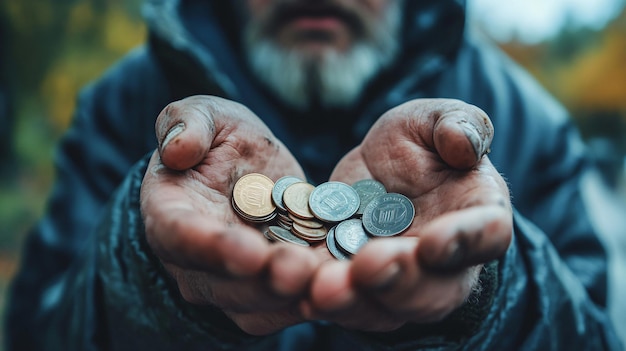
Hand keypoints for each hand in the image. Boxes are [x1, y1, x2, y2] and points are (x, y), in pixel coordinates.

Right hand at [140, 95, 320, 334]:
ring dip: (295, 299)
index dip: (212, 247)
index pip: (180, 236)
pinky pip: (291, 304)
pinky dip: (320, 299)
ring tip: (332, 283)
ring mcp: (233, 282)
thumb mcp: (205, 115)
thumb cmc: (219, 138)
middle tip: (300, 270)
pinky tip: (350, 283)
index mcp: (169, 215)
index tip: (248, 250)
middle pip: (224, 285)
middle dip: (264, 283)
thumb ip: (185, 124)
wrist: (248, 169)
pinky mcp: (271, 288)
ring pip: (260, 306)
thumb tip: (176, 149)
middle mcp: (194, 262)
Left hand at [303, 99, 511, 330]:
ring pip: (385, 307)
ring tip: (324, 289)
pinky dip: (320, 300)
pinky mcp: (356, 284)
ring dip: (355, 302)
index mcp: (477, 215)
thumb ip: (458, 124)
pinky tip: (296, 290)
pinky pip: (343, 301)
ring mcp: (400, 281)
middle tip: (368, 267)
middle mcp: (444, 263)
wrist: (380, 172)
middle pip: (434, 290)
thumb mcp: (434, 120)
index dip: (464, 242)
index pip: (486, 235)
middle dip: (400, 281)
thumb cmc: (420, 145)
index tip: (433, 242)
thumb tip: (464, 145)